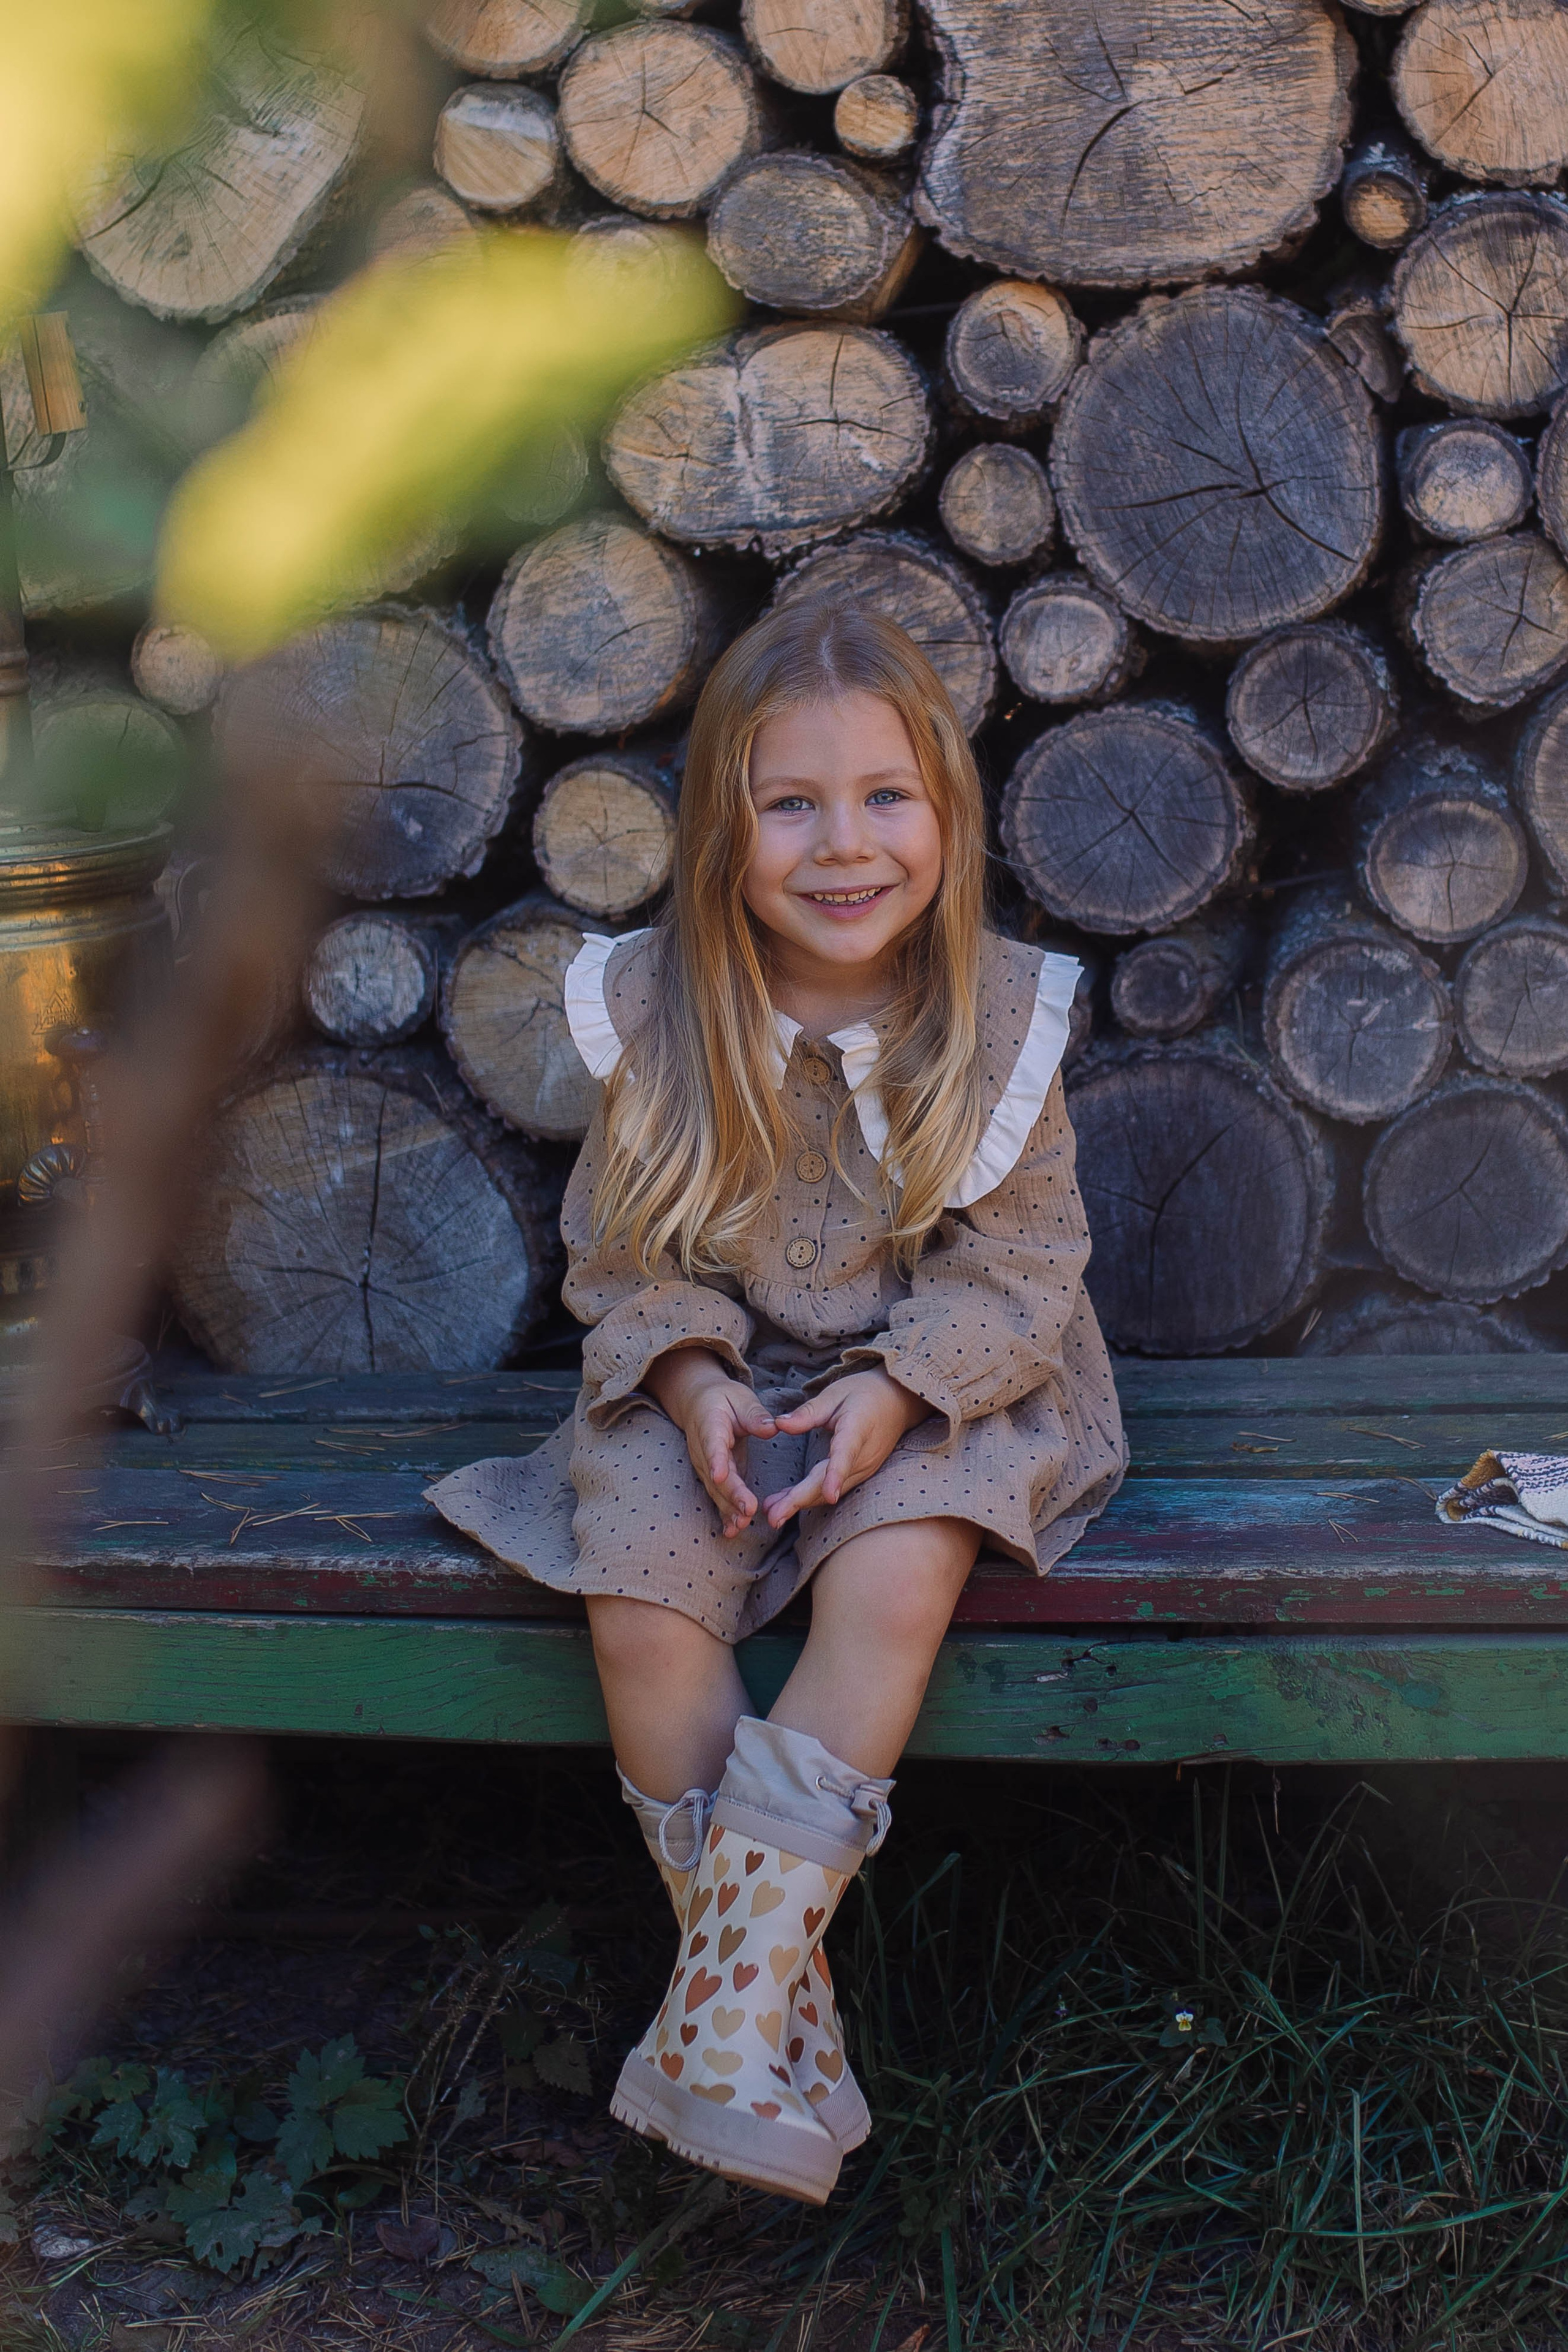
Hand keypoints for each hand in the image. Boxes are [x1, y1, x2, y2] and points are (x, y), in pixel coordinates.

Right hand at [643, 1347, 776, 1538]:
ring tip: (741, 1526)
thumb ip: (755, 1415)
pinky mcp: (712, 1476)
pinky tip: (732, 1531)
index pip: (713, 1444)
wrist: (698, 1403)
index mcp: (711, 1425)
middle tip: (747, 1511)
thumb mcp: (741, 1398)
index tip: (720, 1475)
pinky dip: (724, 1514)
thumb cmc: (724, 1399)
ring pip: (715, 1490)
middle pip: (715, 1475)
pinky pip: (717, 1496)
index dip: (716, 1460)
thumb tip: (772, 1428)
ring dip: (727, 1509)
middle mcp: (703, 1450)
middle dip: (730, 1495)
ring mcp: (705, 1465)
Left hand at [762, 1369, 928, 1527]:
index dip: (836, 1474)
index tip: (829, 1495)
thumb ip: (808, 1412)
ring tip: (773, 1513)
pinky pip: (834, 1488)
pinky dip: (811, 1497)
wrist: (898, 1402)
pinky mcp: (860, 1474)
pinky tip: (788, 1502)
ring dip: (801, 1503)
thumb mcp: (835, 1393)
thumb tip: (779, 1424)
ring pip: (830, 1491)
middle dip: (801, 1501)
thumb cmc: (864, 1393)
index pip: (846, 1454)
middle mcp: (863, 1455)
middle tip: (773, 1517)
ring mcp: (864, 1468)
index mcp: (857, 1429)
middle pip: (830, 1482)